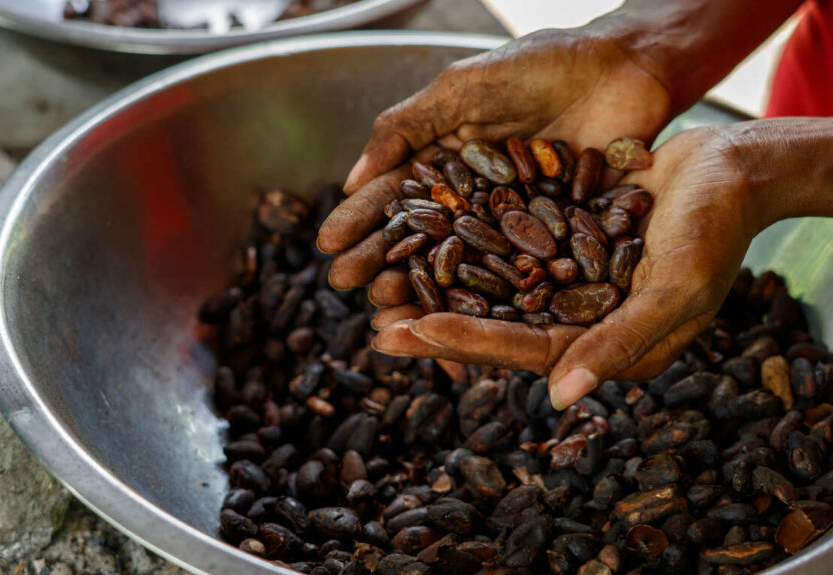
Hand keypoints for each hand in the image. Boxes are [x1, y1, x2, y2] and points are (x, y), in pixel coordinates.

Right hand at [318, 28, 672, 290]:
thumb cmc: (545, 65)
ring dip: (423, 290)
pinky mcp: (553, 238)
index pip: (394, 195)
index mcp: (445, 158)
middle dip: (381, 262)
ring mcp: (510, 221)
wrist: (629, 67)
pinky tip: (461, 321)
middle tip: (348, 287)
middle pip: (420, 237)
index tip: (329, 246)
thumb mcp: (464, 87)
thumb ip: (409, 127)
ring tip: (389, 312)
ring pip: (460, 263)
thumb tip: (354, 179)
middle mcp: (472, 196)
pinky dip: (487, 300)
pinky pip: (515, 273)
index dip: (361, 220)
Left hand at [370, 126, 761, 409]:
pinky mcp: (562, 243)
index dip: (467, 343)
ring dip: (443, 291)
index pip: (525, 351)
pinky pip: (508, 251)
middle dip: (439, 328)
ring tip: (388, 289)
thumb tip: (561, 397)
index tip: (412, 334)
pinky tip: (426, 238)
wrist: (733, 169)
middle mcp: (582, 320)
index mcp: (608, 346)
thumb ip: (620, 342)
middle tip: (377, 326)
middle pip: (499, 327)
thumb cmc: (716, 230)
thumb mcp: (673, 289)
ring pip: (494, 292)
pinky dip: (468, 248)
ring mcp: (569, 282)